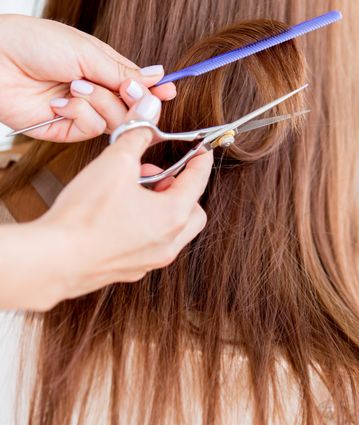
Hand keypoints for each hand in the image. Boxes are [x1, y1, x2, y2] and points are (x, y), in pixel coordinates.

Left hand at [0, 14, 175, 140]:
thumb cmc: (35, 44)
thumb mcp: (87, 52)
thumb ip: (124, 71)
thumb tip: (157, 76)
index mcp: (103, 69)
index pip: (139, 85)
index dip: (155, 91)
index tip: (168, 92)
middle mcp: (97, 93)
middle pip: (133, 108)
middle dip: (130, 99)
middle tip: (124, 90)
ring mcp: (84, 113)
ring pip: (116, 120)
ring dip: (98, 102)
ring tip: (74, 86)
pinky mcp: (69, 130)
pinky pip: (92, 129)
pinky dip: (78, 113)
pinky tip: (60, 102)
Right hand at [27, 89, 212, 308]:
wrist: (58, 260)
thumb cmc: (86, 216)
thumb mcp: (114, 164)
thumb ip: (135, 138)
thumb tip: (146, 122)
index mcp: (173, 216)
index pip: (198, 182)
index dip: (201, 162)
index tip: (200, 152)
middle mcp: (169, 243)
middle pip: (193, 212)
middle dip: (181, 190)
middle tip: (157, 176)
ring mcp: (152, 260)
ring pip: (175, 231)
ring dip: (164, 209)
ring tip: (135, 193)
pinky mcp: (134, 269)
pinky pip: (153, 245)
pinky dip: (149, 227)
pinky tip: (124, 216)